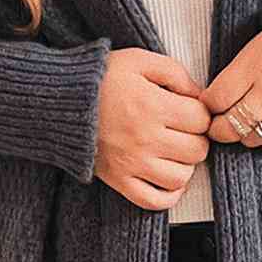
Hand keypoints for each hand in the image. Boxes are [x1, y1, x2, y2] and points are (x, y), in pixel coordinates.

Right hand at [94, 48, 211, 210]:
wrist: (59, 101)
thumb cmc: (101, 78)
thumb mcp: (139, 60)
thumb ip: (175, 73)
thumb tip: (200, 94)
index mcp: (153, 106)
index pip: (201, 119)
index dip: (201, 113)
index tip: (189, 110)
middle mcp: (145, 139)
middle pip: (197, 150)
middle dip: (196, 138)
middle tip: (183, 130)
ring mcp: (132, 164)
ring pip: (181, 177)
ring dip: (184, 165)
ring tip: (173, 151)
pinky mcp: (119, 180)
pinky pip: (155, 201)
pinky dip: (169, 194)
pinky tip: (167, 177)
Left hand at [201, 24, 261, 147]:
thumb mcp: (252, 47)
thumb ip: (232, 74)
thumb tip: (211, 100)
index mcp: (252, 67)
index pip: (216, 99)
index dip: (207, 104)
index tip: (208, 102)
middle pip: (229, 126)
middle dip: (217, 127)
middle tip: (216, 122)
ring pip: (250, 139)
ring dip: (241, 134)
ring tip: (240, 122)